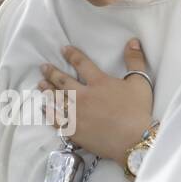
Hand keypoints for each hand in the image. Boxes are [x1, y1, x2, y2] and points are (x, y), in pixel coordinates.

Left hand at [38, 39, 152, 163]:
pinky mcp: (74, 130)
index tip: (63, 49)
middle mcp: (84, 96)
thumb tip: (132, 41)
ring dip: (47, 90)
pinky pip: (56, 120)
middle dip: (52, 72)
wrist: (134, 140)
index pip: (81, 63)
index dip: (71, 55)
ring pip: (57, 99)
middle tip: (43, 67)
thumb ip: (135, 60)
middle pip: (63, 81)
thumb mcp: (140, 82)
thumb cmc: (138, 111)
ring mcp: (76, 114)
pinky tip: (44, 108)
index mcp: (99, 82)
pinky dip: (49, 113)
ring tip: (40, 84)